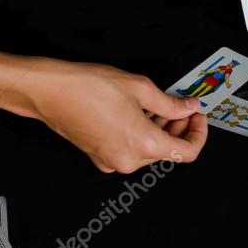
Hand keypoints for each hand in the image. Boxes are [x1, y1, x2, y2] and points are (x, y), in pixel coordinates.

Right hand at [16, 59, 206, 173]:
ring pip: (149, 150)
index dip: (198, 133)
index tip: (197, 116)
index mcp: (142, 144)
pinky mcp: (100, 157)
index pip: (186, 152)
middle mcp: (128, 160)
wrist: (49, 91)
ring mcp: (112, 161)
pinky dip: (140, 134)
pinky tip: (136, 112)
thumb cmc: (87, 87)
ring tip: (156, 105)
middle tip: (181, 105)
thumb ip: (170, 103)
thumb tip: (188, 108)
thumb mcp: (139, 88)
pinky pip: (130, 149)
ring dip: (159, 130)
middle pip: (168, 150)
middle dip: (178, 128)